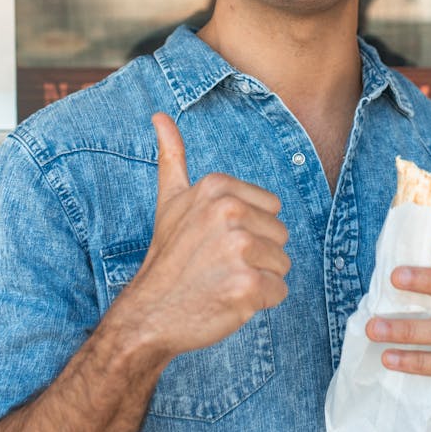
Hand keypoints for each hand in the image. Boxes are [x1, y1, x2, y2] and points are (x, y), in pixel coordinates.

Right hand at [124, 113, 289, 360]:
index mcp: (218, 187)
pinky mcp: (247, 284)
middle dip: (257, 255)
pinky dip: (258, 302)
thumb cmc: (167, 258)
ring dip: (258, 278)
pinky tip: (227, 299)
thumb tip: (160, 117)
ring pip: (282, 264)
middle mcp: (229, 211)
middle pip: (280, 235)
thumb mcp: (169, 200)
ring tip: (222, 281)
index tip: (215, 241)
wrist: (148, 314)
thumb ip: (172, 157)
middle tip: (218, 265)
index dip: (249, 230)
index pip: (272, 209)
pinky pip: (279, 291)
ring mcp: (239, 248)